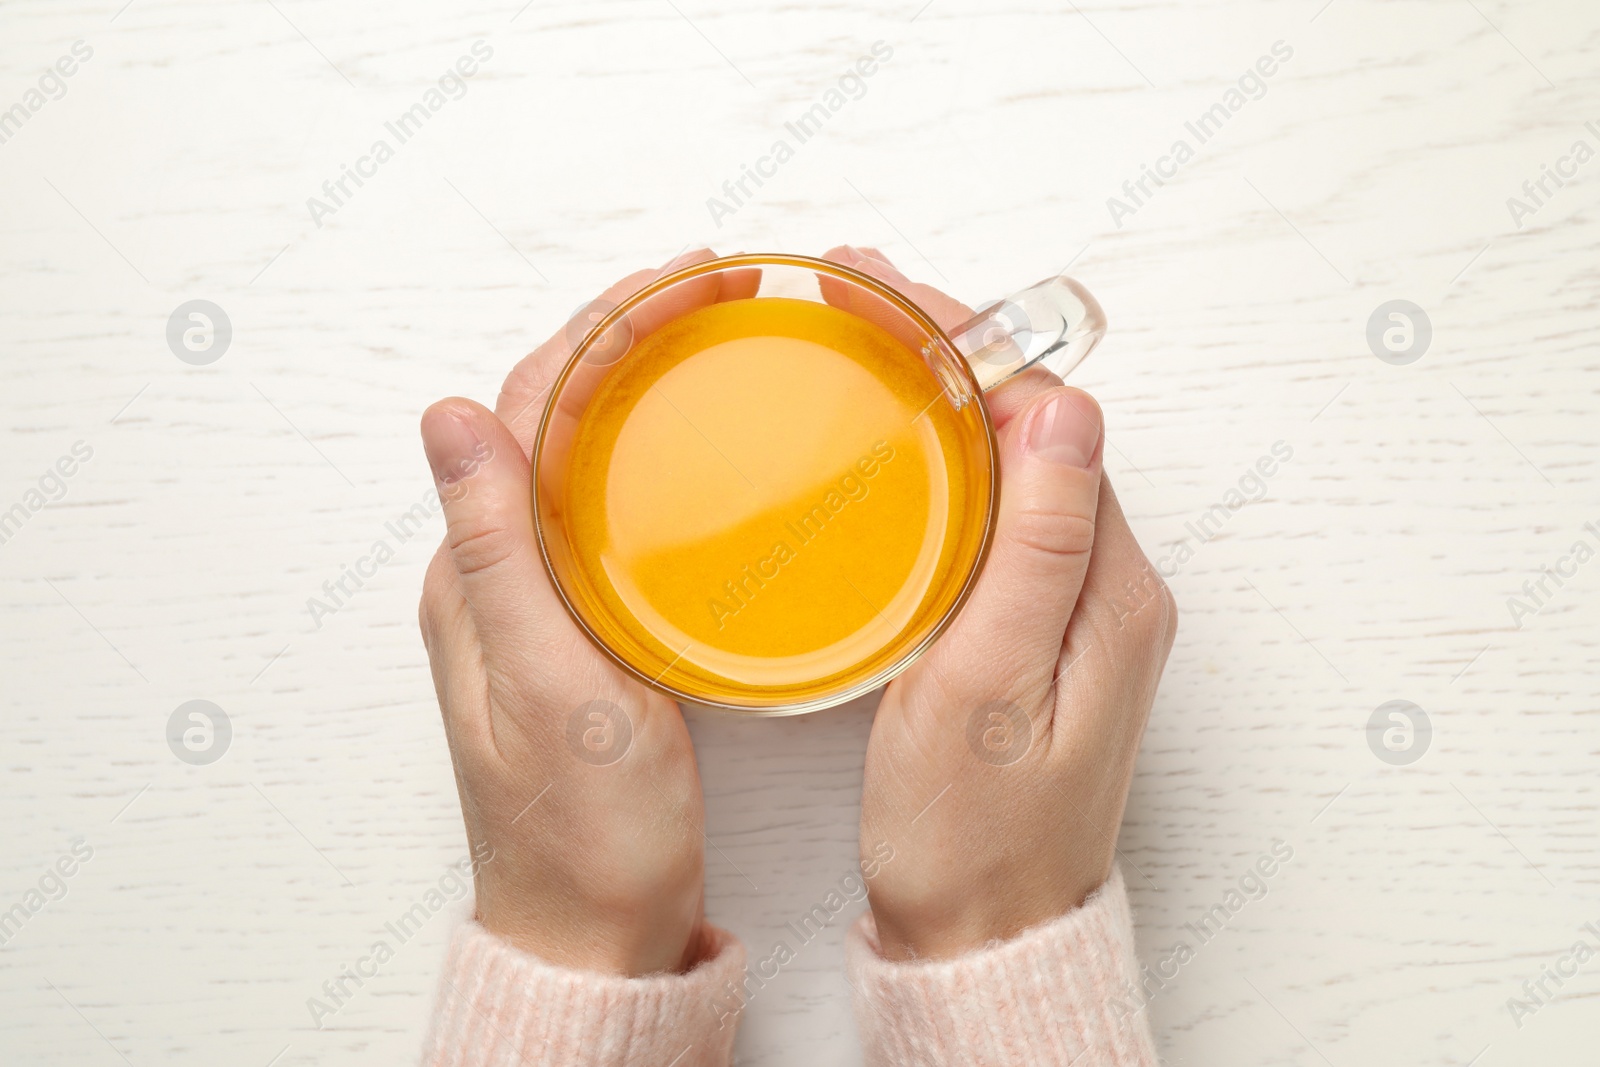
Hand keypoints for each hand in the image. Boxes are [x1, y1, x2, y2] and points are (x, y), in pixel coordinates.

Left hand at [416, 248, 746, 975]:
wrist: (595, 932)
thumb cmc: (583, 833)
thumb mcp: (550, 688)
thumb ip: (497, 553)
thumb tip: (445, 413)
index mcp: (477, 576)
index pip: (527, 405)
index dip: (603, 325)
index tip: (687, 280)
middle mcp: (497, 572)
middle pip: (554, 409)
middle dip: (628, 329)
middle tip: (720, 286)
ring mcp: (541, 596)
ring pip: (584, 448)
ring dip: (640, 376)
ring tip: (714, 330)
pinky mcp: (585, 623)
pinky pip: (610, 503)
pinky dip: (653, 447)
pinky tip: (701, 442)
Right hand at [827, 245, 1177, 960]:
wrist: (985, 936)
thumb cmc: (971, 834)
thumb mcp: (988, 688)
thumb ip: (1037, 549)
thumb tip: (1069, 410)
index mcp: (1110, 589)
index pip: (1049, 418)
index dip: (968, 343)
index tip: (884, 297)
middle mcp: (1111, 587)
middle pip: (1036, 428)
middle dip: (949, 349)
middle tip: (854, 300)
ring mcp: (1080, 610)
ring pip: (1017, 466)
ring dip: (946, 398)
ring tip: (863, 348)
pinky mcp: (1043, 633)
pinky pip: (1004, 517)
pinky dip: (948, 464)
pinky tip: (894, 454)